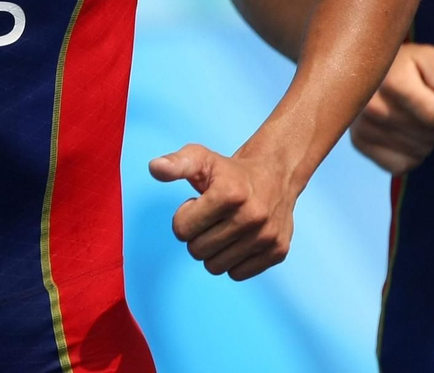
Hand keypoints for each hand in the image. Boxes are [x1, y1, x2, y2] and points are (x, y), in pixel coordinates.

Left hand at [148, 143, 296, 280]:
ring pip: (215, 267)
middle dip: (198, 234)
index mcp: (230, 193)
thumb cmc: (231, 172)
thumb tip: (155, 167)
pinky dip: (234, 260)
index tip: (200, 204)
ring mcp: (267, 236)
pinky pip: (237, 274)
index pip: (181, 230)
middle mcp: (252, 216)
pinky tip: (241, 239)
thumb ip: (176, 164)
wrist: (276, 174)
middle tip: (213, 217)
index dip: (185, 216)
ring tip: (226, 227)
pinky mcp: (278, 251)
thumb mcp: (201, 159)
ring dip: (214, 250)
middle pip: (197, 251)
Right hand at [349, 42, 433, 174]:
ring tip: (415, 119)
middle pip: (429, 135)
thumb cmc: (400, 65)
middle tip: (428, 107)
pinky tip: (405, 135)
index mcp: (390, 82)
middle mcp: (373, 107)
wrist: (361, 71)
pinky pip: (402, 166)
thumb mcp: (424, 56)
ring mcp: (364, 127)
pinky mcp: (359, 143)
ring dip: (426, 138)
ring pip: (419, 151)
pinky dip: (411, 154)